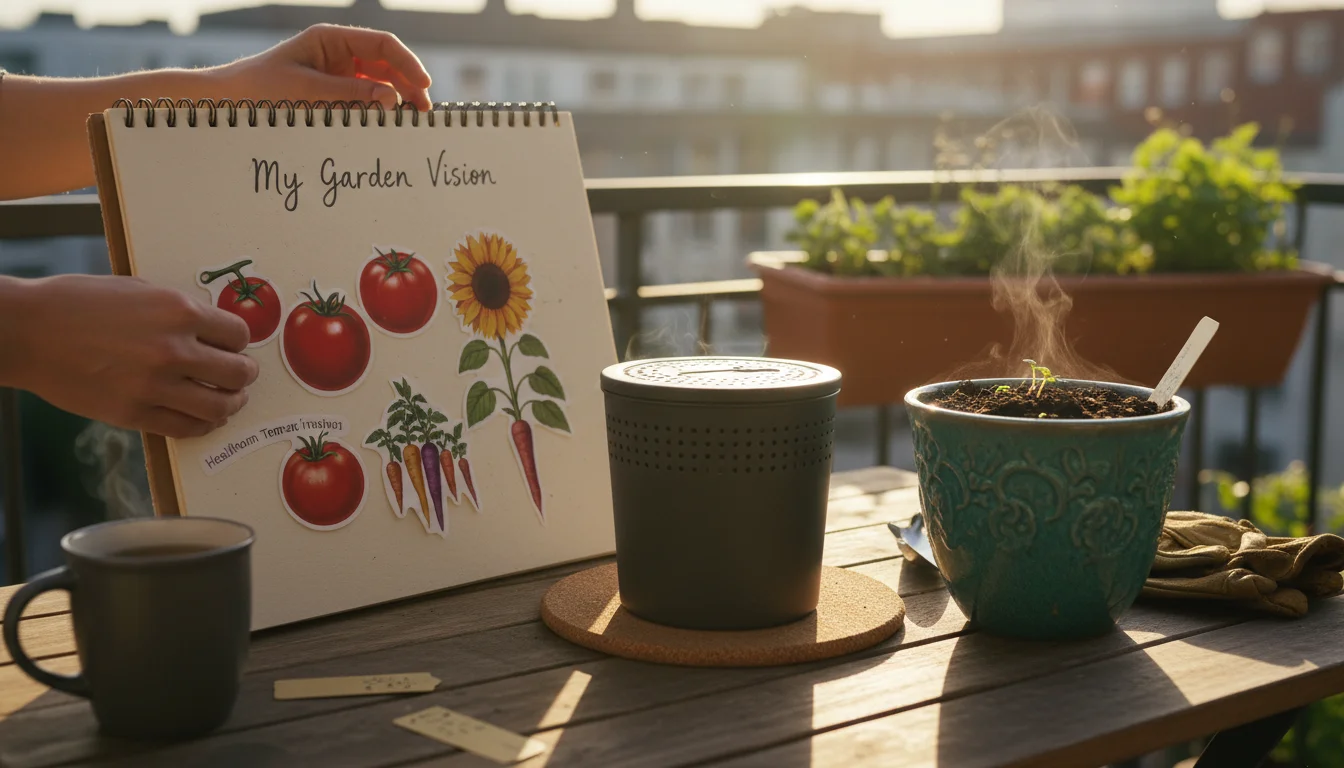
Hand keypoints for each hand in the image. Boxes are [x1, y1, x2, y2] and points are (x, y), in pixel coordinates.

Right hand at [5, 275, 259, 438]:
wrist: (29, 331)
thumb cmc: (79, 303)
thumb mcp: (139, 290)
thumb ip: (179, 311)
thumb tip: (212, 329)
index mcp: (178, 312)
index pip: (239, 335)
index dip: (239, 343)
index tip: (233, 347)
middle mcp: (174, 350)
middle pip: (239, 373)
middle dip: (244, 376)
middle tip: (241, 377)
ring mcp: (155, 386)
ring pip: (220, 406)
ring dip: (231, 404)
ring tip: (228, 400)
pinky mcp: (135, 414)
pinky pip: (187, 428)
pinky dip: (203, 425)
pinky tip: (202, 418)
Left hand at [214, 24, 432, 110]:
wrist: (230, 101)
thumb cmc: (261, 89)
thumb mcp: (306, 91)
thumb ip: (350, 94)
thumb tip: (391, 99)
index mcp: (332, 40)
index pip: (382, 45)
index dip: (407, 63)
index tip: (423, 86)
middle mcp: (340, 53)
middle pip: (387, 65)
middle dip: (407, 85)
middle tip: (423, 112)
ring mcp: (339, 73)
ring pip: (381, 83)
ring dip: (397, 100)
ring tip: (410, 121)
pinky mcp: (336, 93)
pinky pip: (366, 99)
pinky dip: (379, 111)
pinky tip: (389, 124)